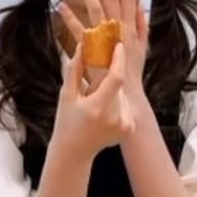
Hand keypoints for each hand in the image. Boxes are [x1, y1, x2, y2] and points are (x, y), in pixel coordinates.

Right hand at [51, 39, 135, 162]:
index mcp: (98, 108)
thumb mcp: (66, 95)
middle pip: (118, 86)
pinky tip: (104, 116)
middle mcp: (115, 118)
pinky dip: (117, 105)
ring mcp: (125, 125)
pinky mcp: (130, 128)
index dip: (119, 60)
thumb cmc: (67, 121)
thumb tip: (83, 45)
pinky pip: (126, 107)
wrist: (74, 152)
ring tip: (96, 107)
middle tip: (93, 90)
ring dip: (112, 93)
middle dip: (108, 81)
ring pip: (123, 95)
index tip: (119, 45)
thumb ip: (74, 69)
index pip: (116, 78)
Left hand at [58, 0, 148, 96]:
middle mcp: (120, 33)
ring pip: (97, 10)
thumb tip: (140, 5)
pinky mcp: (93, 53)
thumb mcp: (142, 47)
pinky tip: (61, 5)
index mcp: (131, 29)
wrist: (125, 99)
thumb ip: (141, 25)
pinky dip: (70, 19)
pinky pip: (81, 32)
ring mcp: (106, 42)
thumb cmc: (132, 73)